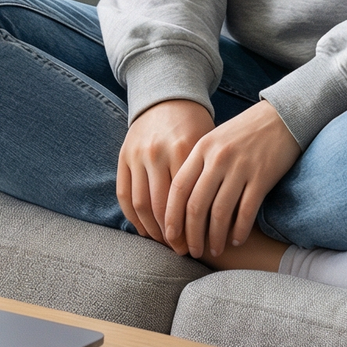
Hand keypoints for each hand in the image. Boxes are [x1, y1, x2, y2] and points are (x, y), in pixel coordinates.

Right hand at [116, 99, 213, 244]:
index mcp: (184, 149)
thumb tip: (223, 220)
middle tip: (182, 250)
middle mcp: (158, 153)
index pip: (187, 200)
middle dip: (173, 234)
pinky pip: (124, 195)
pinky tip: (144, 230)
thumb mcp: (208, 144)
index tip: (200, 244)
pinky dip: (133, 217)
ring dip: (152, 230)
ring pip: (142, 205)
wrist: (167, 97)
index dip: (192, 227)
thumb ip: (211, 176)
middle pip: (163, 207)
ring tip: (164, 243)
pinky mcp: (123, 156)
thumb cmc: (195, 125)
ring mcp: (137, 155)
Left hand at [163, 101, 301, 259]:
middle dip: (191, 234)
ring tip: (214, 251)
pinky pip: (246, 211)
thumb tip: (179, 202)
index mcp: (201, 148)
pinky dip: (240, 230)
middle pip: (196, 204)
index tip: (170, 237)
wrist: (281, 116)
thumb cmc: (244, 133)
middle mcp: (218, 158)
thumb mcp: (215, 140)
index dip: (172, 217)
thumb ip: (197, 165)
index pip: (178, 188)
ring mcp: (240, 167)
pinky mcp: (262, 176)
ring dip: (215, 237)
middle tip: (191, 251)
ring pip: (220, 212)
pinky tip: (236, 240)